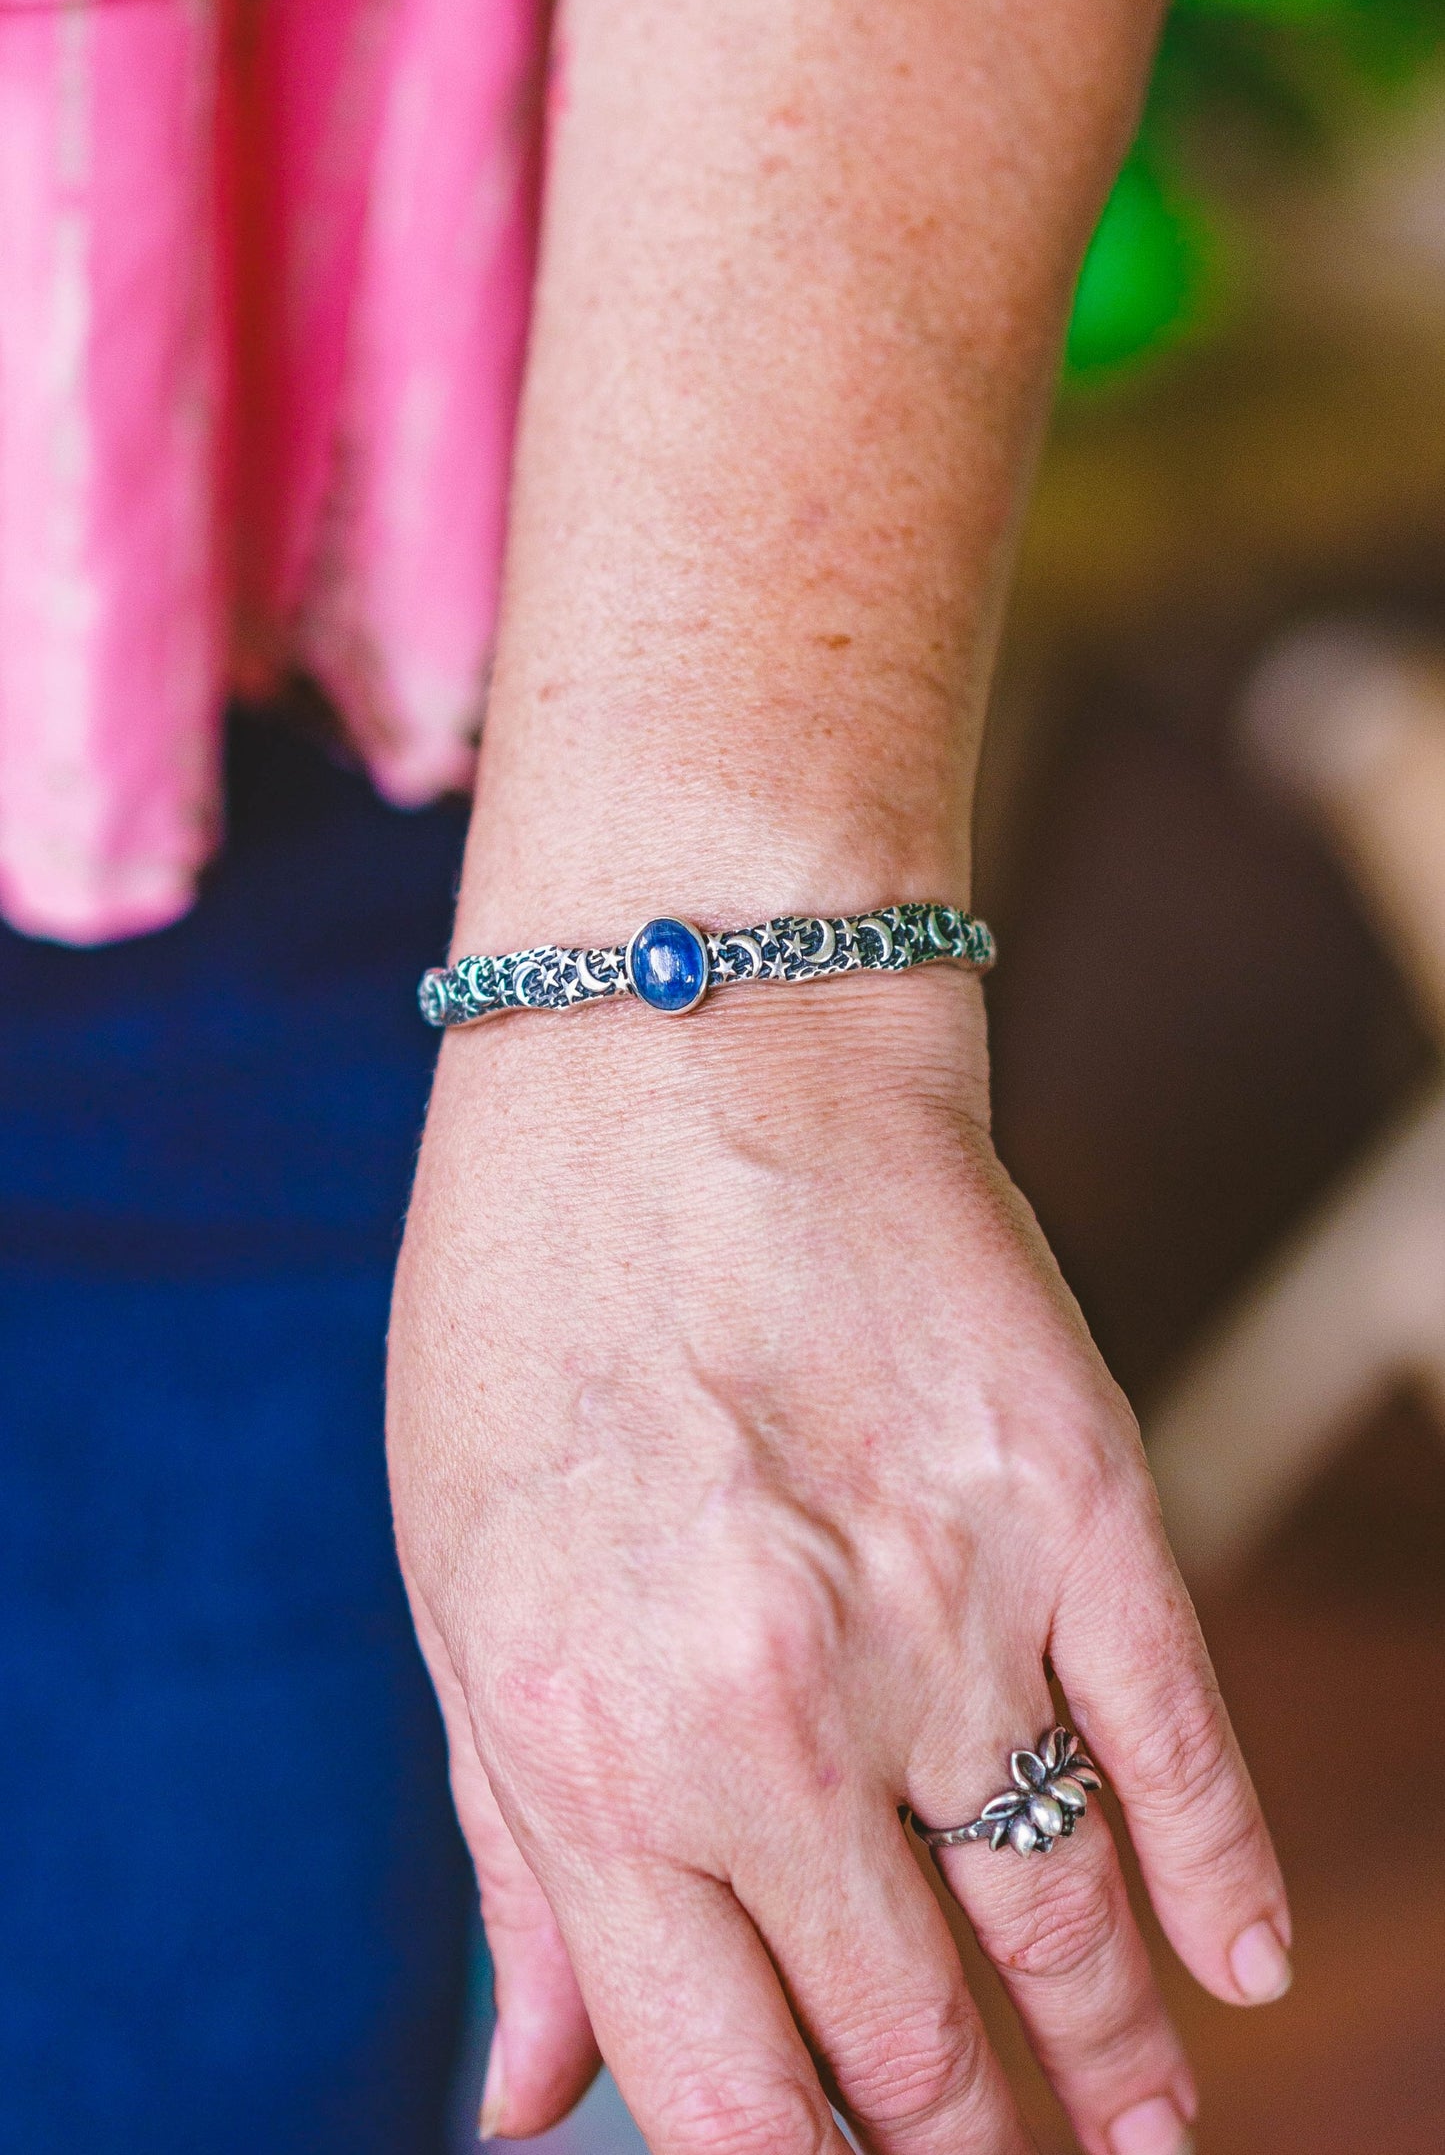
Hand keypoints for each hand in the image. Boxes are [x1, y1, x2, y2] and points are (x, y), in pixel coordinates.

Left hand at [388, 970, 1289, 2154]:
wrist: (684, 1049)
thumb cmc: (532, 1312)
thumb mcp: (461, 1589)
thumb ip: (516, 1857)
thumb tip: (528, 2104)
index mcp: (589, 1745)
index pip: (724, 2086)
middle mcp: (776, 1715)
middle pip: (908, 2031)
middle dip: (954, 2139)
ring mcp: (948, 1609)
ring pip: (1060, 1914)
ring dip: (1115, 2063)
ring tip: (1146, 2143)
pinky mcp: (1079, 1502)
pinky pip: (1178, 1743)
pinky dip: (1216, 1874)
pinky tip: (1233, 1965)